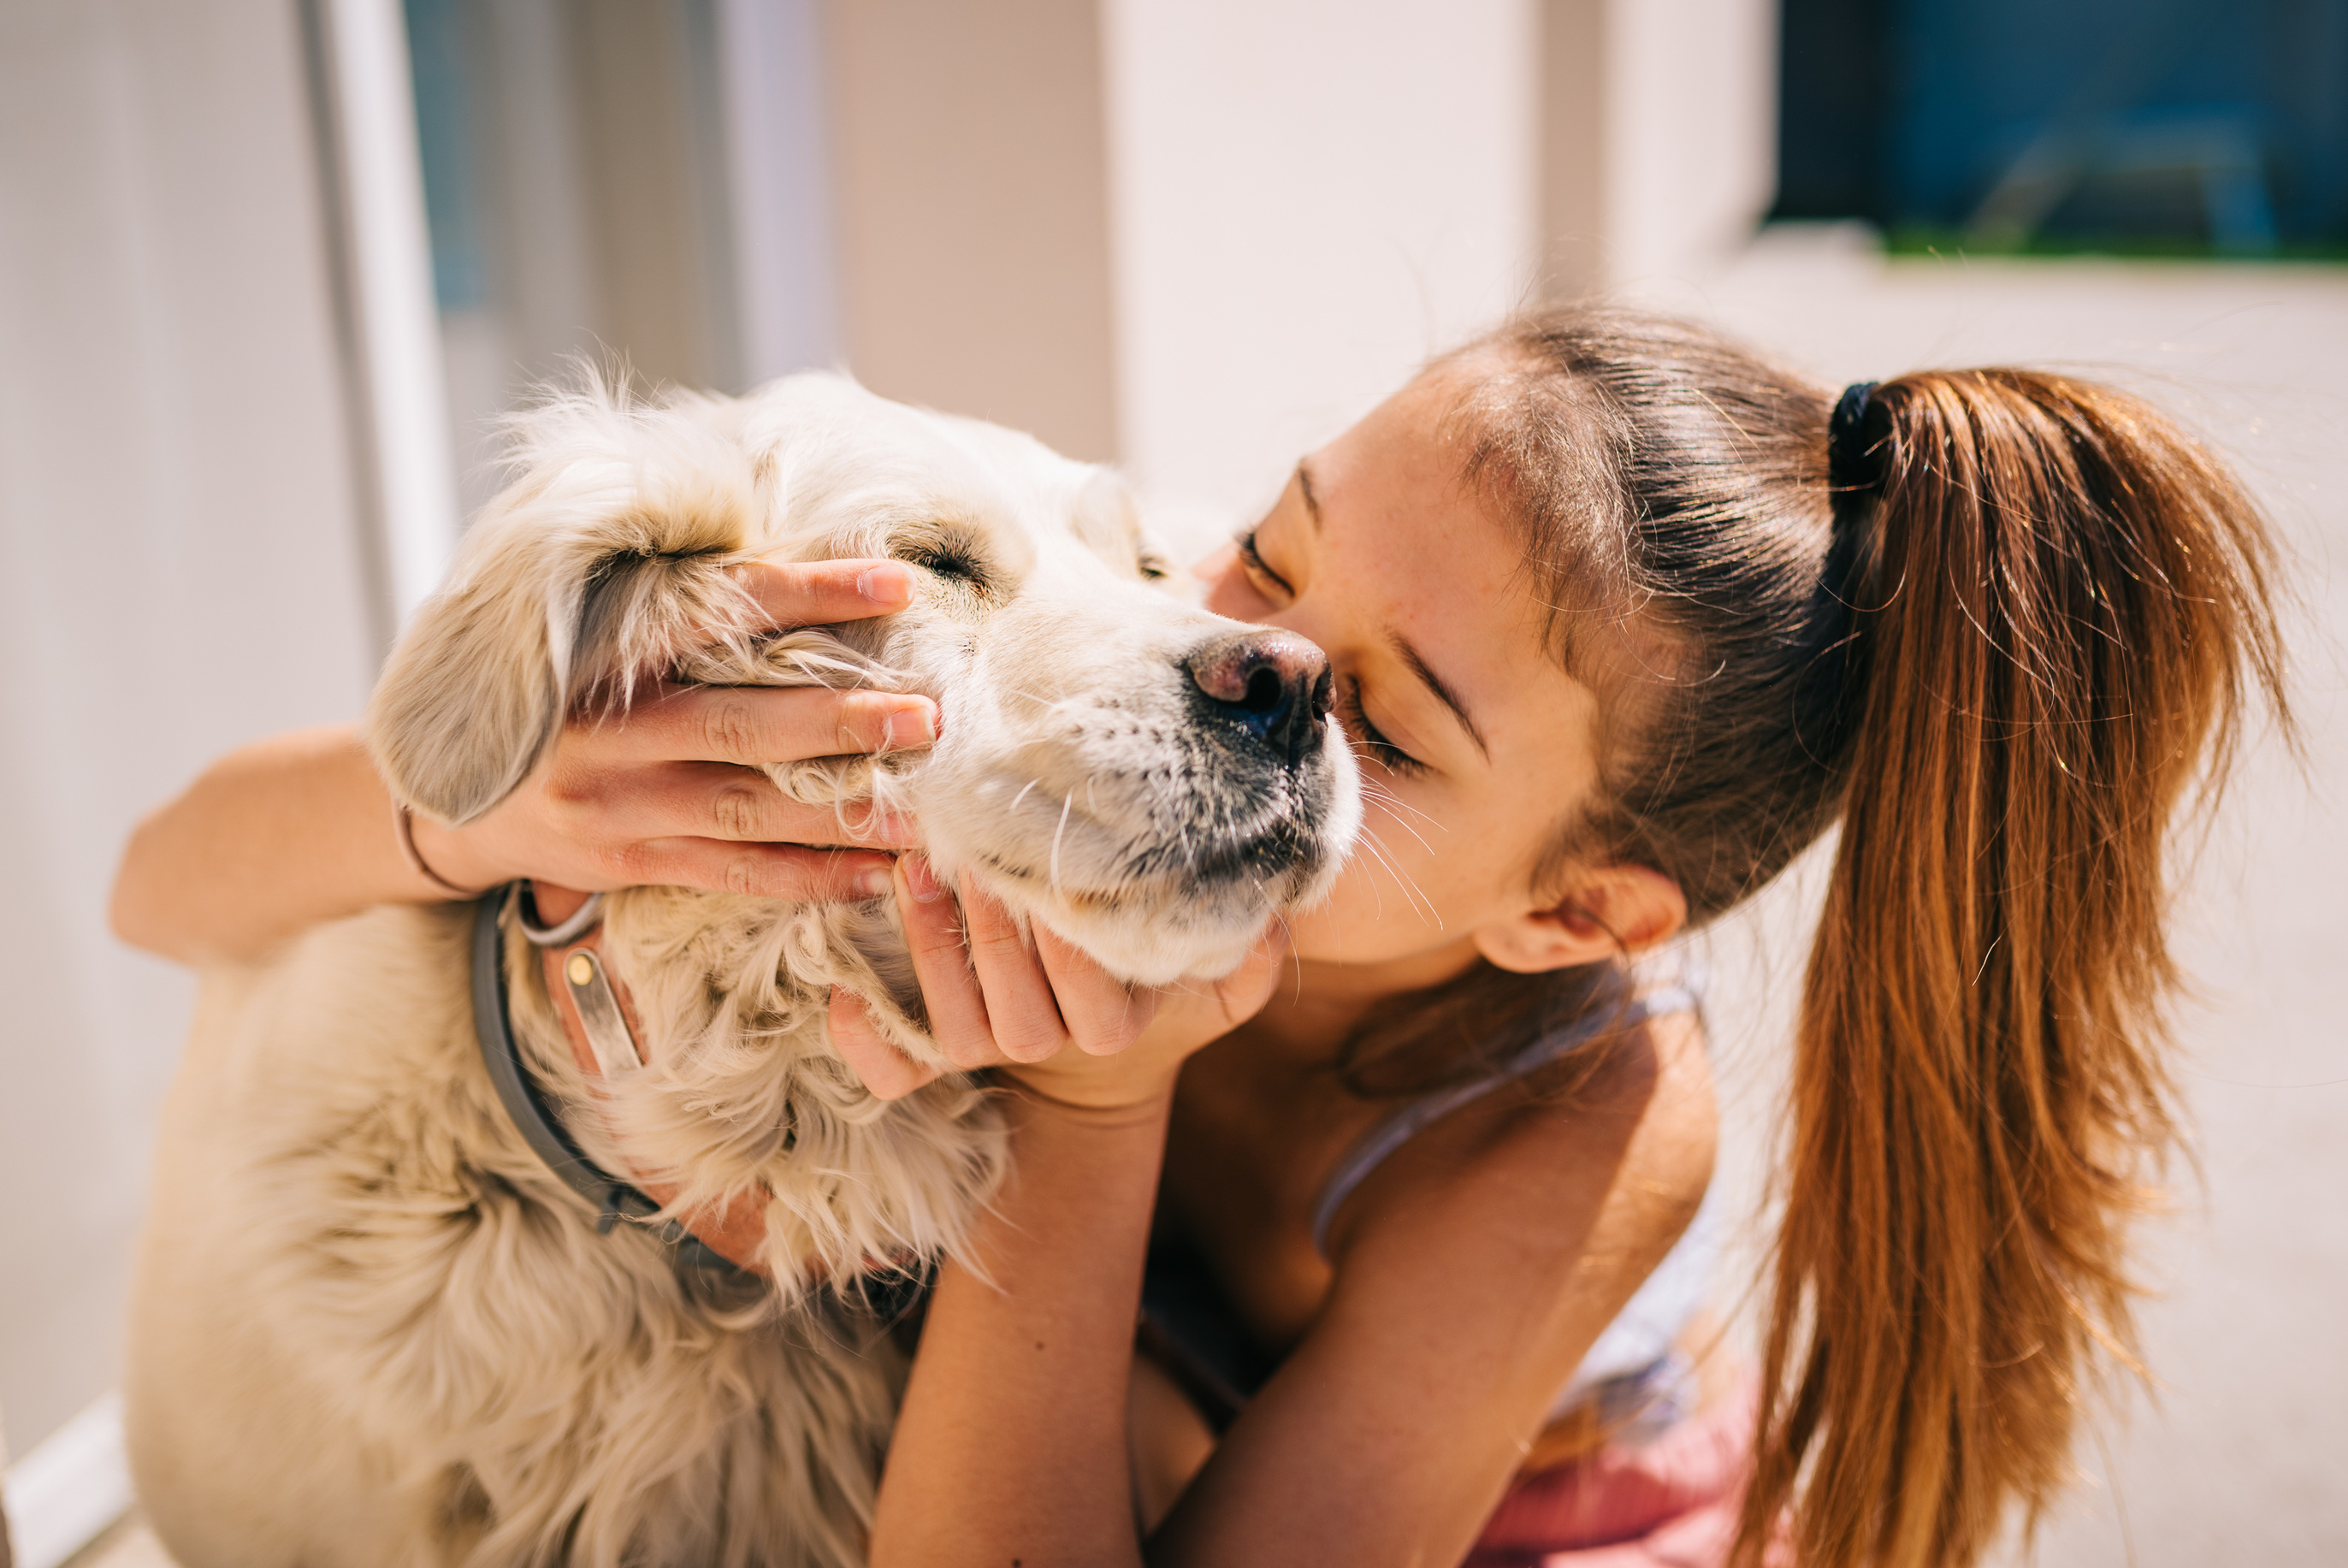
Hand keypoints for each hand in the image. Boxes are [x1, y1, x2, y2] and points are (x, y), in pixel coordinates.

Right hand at [411, 560, 932, 900]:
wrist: (445, 798)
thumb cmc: (552, 694)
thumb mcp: (589, 631)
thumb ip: (675, 605)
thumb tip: (801, 558)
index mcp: (607, 652)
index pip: (721, 612)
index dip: (809, 594)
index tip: (895, 583)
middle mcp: (612, 732)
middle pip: (744, 726)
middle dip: (843, 722)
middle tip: (930, 715)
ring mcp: (620, 806)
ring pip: (749, 812)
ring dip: (843, 815)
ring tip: (927, 814)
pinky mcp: (629, 863)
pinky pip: (733, 874)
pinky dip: (808, 877)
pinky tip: (876, 875)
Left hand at [828, 855, 1289, 1108]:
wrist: (1093, 1048)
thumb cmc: (1149, 971)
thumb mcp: (1216, 972)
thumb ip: (1252, 948)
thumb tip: (1276, 906)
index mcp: (1114, 1021)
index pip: (1093, 996)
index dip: (1065, 943)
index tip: (1047, 873)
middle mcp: (1050, 1042)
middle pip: (1015, 1008)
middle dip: (987, 929)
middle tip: (964, 848)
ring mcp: (989, 1051)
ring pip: (955, 1026)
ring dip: (929, 948)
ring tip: (915, 869)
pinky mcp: (933, 1055)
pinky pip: (894, 1071)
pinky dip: (866, 1041)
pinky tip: (843, 993)